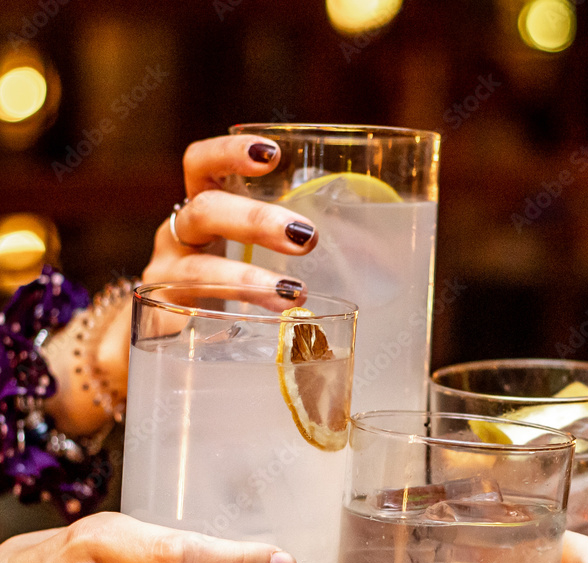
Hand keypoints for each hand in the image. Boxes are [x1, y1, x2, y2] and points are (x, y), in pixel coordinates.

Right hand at [54, 133, 318, 434]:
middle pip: (205, 212)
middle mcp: (176, 237)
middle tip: (305, 237)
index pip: (201, 165)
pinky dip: (223, 323)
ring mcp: (165, 279)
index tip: (271, 155)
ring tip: (292, 294)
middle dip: (255, 220)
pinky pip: (188, 317)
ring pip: (197, 268)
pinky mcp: (163, 321)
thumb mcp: (247, 256)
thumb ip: (293, 249)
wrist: (162, 337)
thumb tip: (380, 259)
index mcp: (199, 210)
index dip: (229, 154)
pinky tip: (256, 332)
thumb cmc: (220, 286)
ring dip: (245, 279)